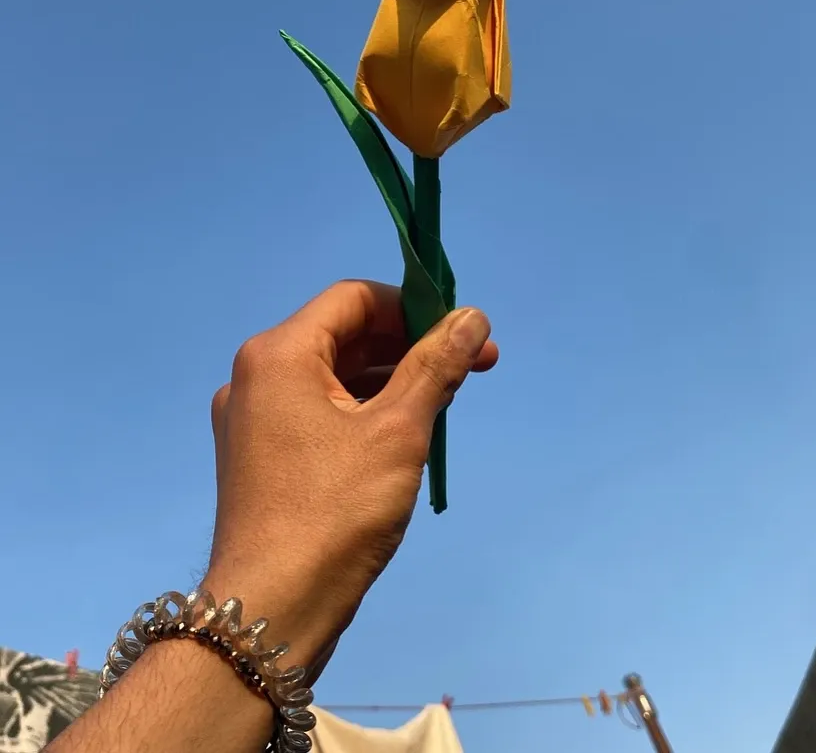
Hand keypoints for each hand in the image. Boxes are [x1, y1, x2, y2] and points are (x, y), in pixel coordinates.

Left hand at [204, 280, 497, 673]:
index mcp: (279, 354)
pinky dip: (362, 413)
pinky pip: (317, 413)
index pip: (354, 299)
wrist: (271, 608)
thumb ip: (436, 364)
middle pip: (343, 337)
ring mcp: (252, 419)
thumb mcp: (398, 430)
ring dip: (390, 381)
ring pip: (332, 378)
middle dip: (410, 347)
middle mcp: (256, 376)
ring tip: (443, 404)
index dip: (413, 306)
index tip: (461, 333)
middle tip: (470, 368)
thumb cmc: (337, 509)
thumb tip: (472, 317)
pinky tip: (402, 435)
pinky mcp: (259, 456)